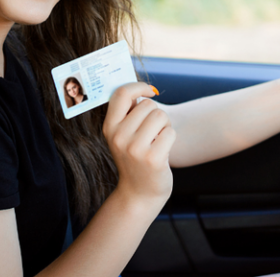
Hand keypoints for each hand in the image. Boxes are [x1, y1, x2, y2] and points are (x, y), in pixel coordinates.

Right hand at [103, 82, 175, 206]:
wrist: (139, 193)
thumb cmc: (135, 157)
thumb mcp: (123, 135)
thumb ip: (128, 112)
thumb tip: (141, 88)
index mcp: (109, 127)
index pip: (121, 93)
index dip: (138, 86)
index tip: (150, 91)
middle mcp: (119, 137)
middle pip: (148, 104)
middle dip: (156, 114)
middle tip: (152, 132)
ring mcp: (135, 149)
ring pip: (161, 116)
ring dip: (165, 126)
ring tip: (157, 141)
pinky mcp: (152, 158)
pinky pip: (170, 132)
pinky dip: (170, 138)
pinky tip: (162, 151)